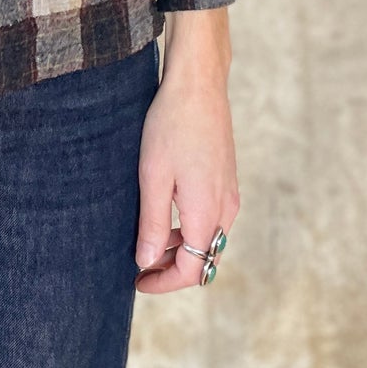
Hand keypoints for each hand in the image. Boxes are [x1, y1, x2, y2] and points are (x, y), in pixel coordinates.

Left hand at [134, 7, 239, 295]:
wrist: (198, 85)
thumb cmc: (170, 126)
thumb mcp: (153, 177)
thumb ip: (152, 224)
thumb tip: (147, 262)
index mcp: (206, 212)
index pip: (192, 269)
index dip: (163, 283)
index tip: (137, 281)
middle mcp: (225, 208)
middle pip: (204, 259)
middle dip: (172, 269)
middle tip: (138, 265)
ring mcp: (229, 193)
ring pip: (208, 239)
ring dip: (180, 248)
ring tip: (146, 239)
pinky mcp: (227, 180)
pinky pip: (211, 219)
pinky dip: (188, 228)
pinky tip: (163, 213)